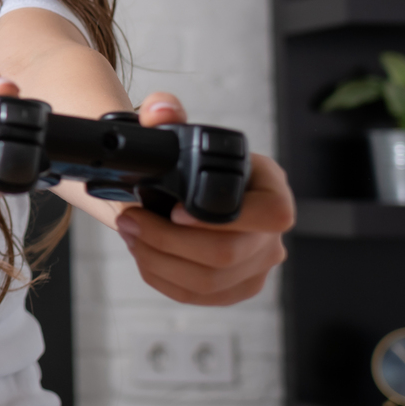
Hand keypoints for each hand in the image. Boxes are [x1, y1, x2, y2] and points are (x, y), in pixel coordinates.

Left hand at [114, 92, 293, 304]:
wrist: (182, 193)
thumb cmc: (187, 165)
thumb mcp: (178, 135)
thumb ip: (165, 114)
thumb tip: (160, 109)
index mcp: (272, 192)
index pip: (273, 216)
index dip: (225, 220)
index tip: (175, 210)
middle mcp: (271, 235)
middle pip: (229, 255)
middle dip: (168, 240)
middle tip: (131, 220)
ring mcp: (256, 267)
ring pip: (208, 281)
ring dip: (157, 259)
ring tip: (131, 233)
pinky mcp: (234, 289)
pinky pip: (197, 296)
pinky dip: (160, 277)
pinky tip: (142, 253)